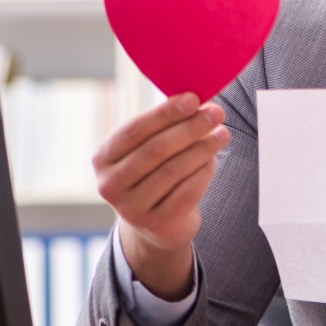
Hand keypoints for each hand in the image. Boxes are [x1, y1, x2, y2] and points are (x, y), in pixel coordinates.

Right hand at [92, 92, 228, 300]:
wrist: (156, 226)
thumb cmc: (154, 176)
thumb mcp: (147, 152)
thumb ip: (164, 128)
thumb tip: (198, 102)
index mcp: (103, 159)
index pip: (135, 130)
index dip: (165, 113)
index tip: (194, 99)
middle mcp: (111, 185)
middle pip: (155, 150)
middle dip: (190, 128)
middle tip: (216, 113)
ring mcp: (131, 208)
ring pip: (173, 170)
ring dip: (202, 148)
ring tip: (222, 134)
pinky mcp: (157, 224)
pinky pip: (187, 192)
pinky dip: (203, 172)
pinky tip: (213, 160)